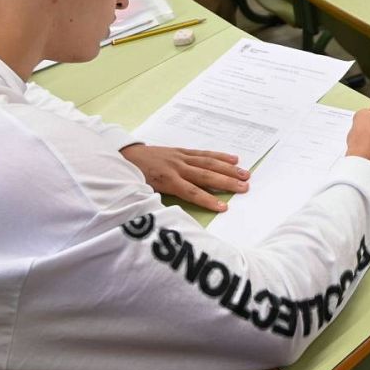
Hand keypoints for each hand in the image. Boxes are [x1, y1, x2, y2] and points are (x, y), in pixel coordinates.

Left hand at [120, 144, 248, 211]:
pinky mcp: (182, 151)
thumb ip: (157, 203)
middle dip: (226, 182)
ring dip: (228, 169)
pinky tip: (233, 159)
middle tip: (245, 188)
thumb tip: (171, 218)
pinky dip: (219, 156)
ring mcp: (181, 158)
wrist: (124, 155)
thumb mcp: (142, 193)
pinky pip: (203, 154)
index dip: (208, 200)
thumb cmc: (134, 178)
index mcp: (167, 180)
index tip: (225, 207)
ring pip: (208, 163)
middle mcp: (177, 167)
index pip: (191, 192)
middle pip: (205, 176)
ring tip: (245, 175)